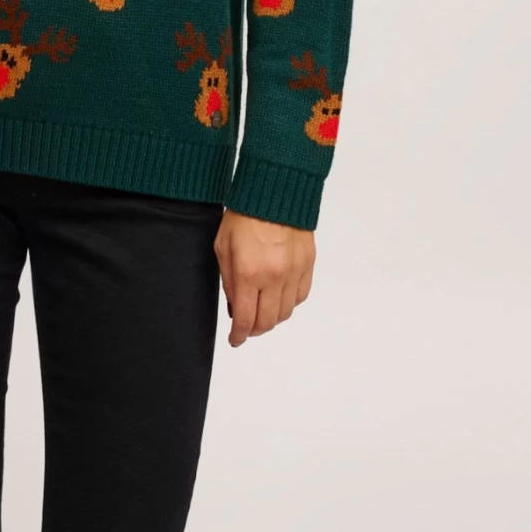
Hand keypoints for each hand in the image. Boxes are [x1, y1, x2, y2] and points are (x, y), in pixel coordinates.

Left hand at [214, 209, 315, 344]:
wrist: (274, 191)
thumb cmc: (244, 215)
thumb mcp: (223, 249)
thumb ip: (229, 282)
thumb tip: (235, 308)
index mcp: (249, 273)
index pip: (245, 319)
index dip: (239, 335)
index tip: (235, 340)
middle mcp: (274, 277)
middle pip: (267, 322)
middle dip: (254, 329)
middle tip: (247, 327)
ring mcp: (294, 272)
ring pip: (286, 313)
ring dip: (272, 318)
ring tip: (262, 312)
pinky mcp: (308, 264)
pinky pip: (301, 296)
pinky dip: (289, 303)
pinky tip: (279, 298)